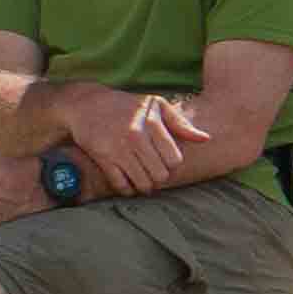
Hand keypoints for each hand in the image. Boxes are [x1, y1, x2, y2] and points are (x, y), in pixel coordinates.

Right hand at [73, 87, 207, 196]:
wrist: (87, 104)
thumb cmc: (127, 105)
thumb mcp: (156, 106)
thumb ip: (181, 123)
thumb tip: (206, 139)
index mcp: (152, 124)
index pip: (174, 160)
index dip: (173, 165)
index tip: (167, 162)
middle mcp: (136, 137)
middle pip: (160, 174)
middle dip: (160, 177)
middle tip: (156, 173)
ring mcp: (118, 149)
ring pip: (142, 182)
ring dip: (146, 185)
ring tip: (145, 180)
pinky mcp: (102, 158)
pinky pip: (120, 184)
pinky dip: (127, 188)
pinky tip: (130, 183)